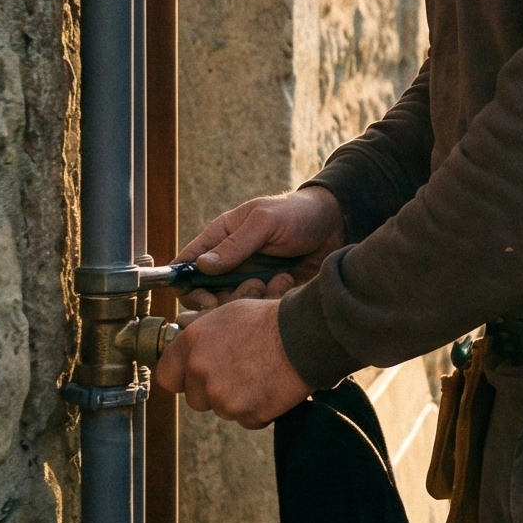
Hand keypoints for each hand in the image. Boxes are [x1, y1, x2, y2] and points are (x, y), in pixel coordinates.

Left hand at [153, 299, 310, 427]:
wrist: (307, 334)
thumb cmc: (270, 319)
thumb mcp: (229, 313)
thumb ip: (200, 331)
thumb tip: (183, 331)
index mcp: (192, 345)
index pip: (166, 376)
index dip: (182, 377)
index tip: (194, 376)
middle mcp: (201, 372)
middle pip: (196, 399)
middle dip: (213, 391)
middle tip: (240, 372)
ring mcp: (224, 397)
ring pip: (222, 409)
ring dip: (238, 400)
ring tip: (261, 375)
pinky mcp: (248, 414)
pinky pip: (247, 420)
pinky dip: (258, 409)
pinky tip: (271, 387)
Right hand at [176, 185, 343, 311]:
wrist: (336, 224)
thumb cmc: (297, 213)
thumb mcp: (265, 221)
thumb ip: (236, 243)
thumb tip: (202, 265)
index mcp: (219, 239)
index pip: (186, 267)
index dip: (186, 286)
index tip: (206, 297)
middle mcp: (228, 263)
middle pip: (203, 296)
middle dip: (221, 301)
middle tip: (248, 291)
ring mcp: (247, 279)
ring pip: (230, 306)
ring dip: (249, 300)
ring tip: (276, 280)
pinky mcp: (267, 293)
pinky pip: (257, 309)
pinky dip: (269, 301)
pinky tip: (287, 283)